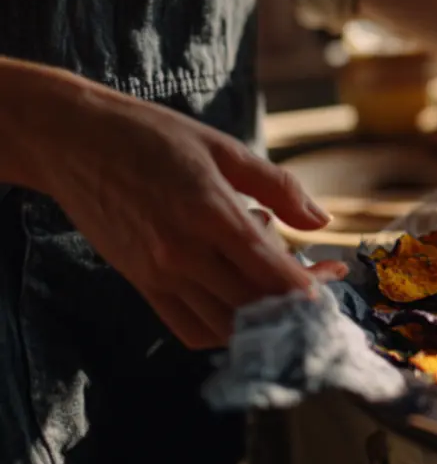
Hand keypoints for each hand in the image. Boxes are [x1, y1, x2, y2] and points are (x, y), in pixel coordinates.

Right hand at [14, 68, 343, 348]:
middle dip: (298, 301)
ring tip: (282, 279)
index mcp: (209, 213)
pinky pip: (190, 327)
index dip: (310, 288)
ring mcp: (158, 274)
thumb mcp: (224, 148)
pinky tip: (242, 295)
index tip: (335, 282)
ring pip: (226, 325)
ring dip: (263, 316)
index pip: (271, 272)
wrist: (73, 141)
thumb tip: (322, 222)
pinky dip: (226, 326)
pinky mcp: (141, 284)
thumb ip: (279, 186)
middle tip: (323, 275)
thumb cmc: (154, 136)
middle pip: (255, 305)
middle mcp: (183, 253)